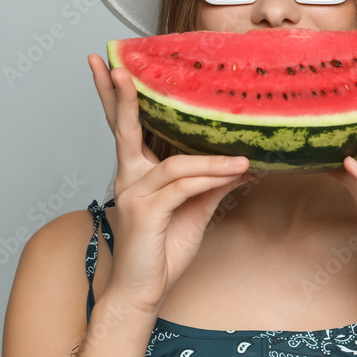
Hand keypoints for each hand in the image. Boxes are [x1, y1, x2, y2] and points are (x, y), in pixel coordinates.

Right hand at [87, 54, 255, 312]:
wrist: (143, 293)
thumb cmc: (163, 250)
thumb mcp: (194, 209)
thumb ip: (212, 182)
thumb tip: (243, 162)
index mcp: (136, 172)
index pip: (125, 126)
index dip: (116, 95)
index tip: (111, 63)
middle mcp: (128, 177)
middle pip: (123, 128)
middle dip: (120, 95)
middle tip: (118, 65)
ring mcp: (133, 194)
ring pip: (176, 165)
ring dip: (212, 162)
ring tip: (245, 160)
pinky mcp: (145, 213)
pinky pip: (182, 188)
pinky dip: (210, 180)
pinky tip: (235, 175)